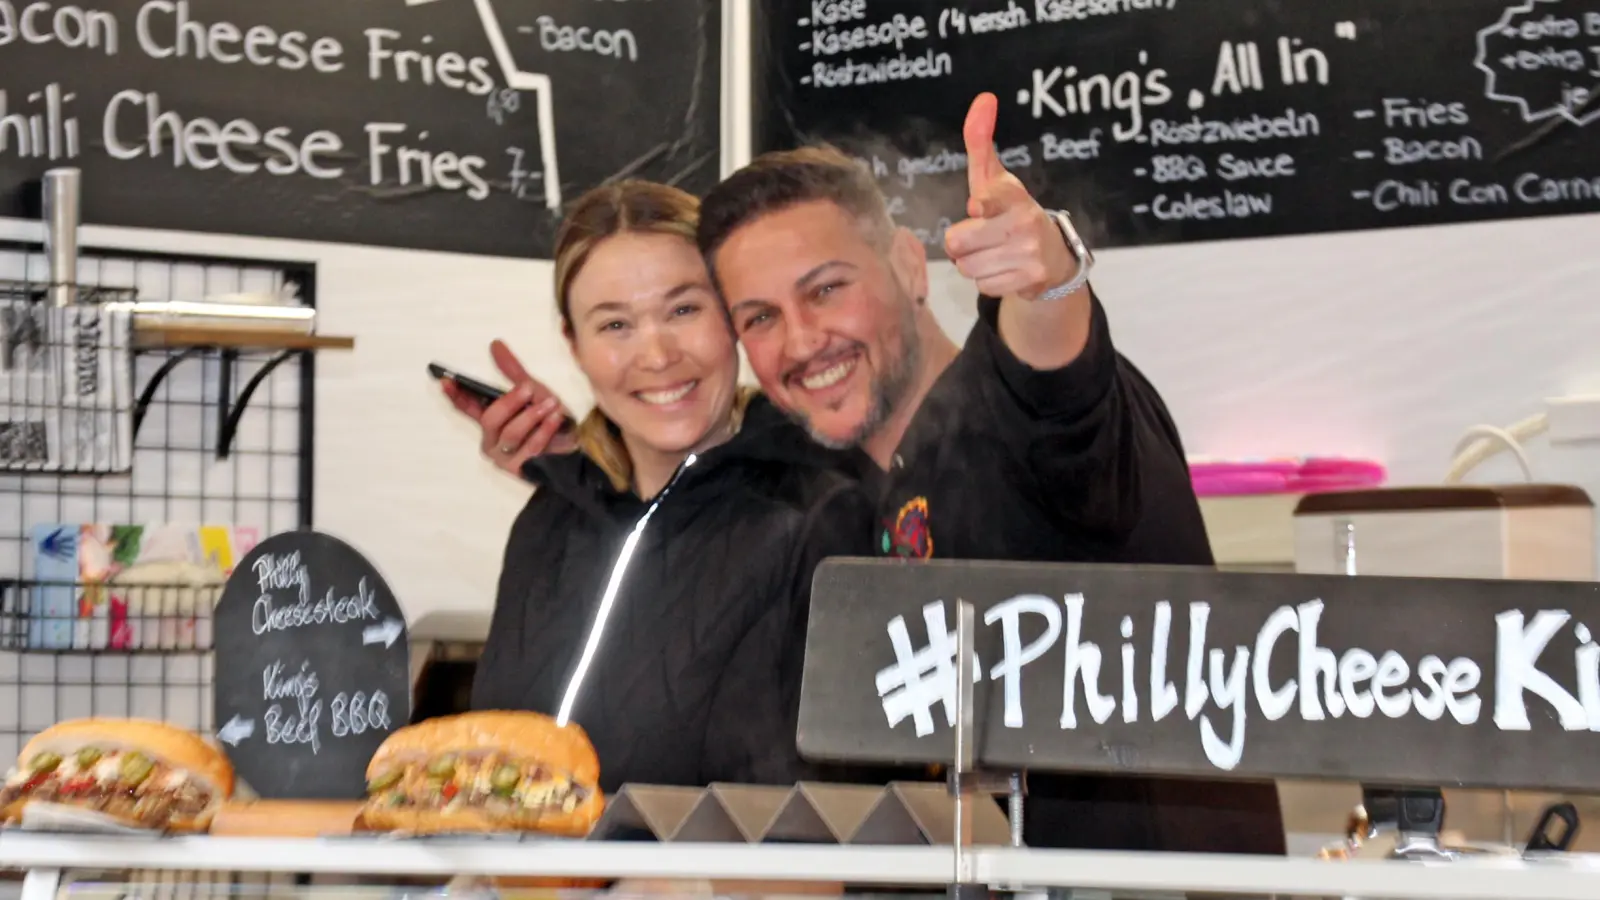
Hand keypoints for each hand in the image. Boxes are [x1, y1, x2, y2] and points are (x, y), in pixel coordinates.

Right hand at [441, 339, 577, 476]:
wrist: (574, 443)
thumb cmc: (550, 417)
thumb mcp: (533, 391)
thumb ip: (513, 371)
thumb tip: (496, 344)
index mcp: (490, 421)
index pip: (467, 408)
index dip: (456, 395)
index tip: (446, 381)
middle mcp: (491, 440)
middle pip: (489, 419)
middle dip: (510, 402)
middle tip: (528, 389)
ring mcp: (504, 457)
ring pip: (511, 433)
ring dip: (532, 416)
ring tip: (551, 404)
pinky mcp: (521, 469)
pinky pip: (530, 447)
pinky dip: (545, 430)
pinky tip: (555, 419)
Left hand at [943, 93, 1077, 299]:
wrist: (1053, 254)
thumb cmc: (1011, 212)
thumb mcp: (995, 178)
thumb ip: (980, 141)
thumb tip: (984, 98)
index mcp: (1013, 195)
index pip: (989, 197)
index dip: (980, 205)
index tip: (978, 207)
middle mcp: (1024, 222)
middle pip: (958, 241)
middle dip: (962, 244)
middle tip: (980, 237)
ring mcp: (1029, 253)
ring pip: (968, 268)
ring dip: (974, 264)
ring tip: (993, 253)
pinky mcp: (1030, 280)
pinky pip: (984, 286)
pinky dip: (989, 281)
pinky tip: (1005, 269)